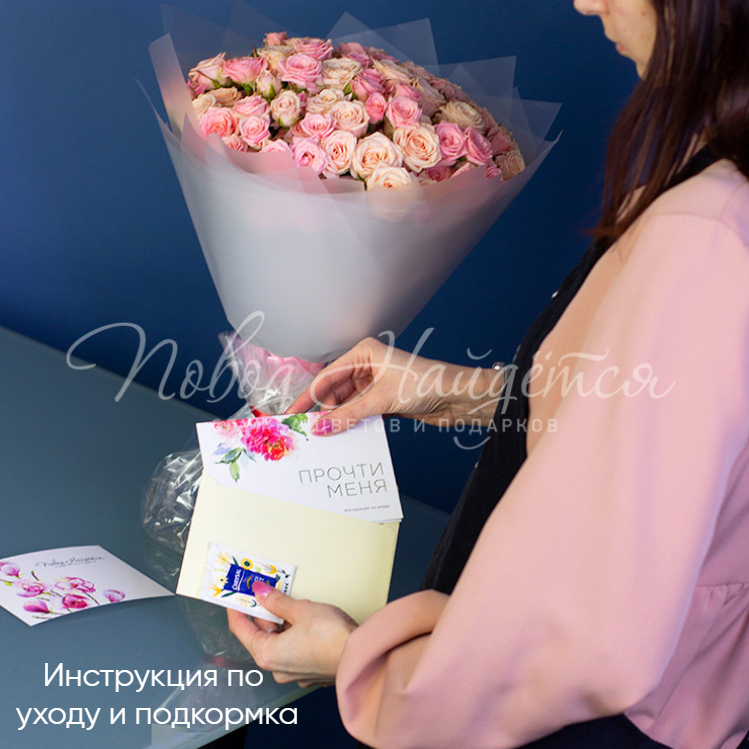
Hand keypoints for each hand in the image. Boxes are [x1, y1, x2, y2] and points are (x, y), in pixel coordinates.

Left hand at [227, 581, 357, 687]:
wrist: (360, 655)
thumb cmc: (331, 637)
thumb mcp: (300, 610)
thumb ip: (277, 601)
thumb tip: (261, 593)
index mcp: (267, 655)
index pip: (241, 630)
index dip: (237, 609)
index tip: (235, 595)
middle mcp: (277, 668)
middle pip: (261, 635)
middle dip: (264, 612)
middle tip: (265, 591)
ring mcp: (294, 672)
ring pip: (279, 641)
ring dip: (281, 621)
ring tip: (290, 602)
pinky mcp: (310, 670)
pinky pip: (294, 648)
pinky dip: (294, 632)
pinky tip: (305, 618)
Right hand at [289, 337, 501, 434]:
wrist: (457, 397)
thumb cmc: (426, 382)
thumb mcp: (382, 399)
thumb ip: (349, 415)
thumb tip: (321, 427)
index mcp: (364, 353)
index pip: (328, 376)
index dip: (309, 396)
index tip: (293, 412)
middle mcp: (368, 366)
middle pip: (335, 391)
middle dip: (322, 410)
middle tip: (306, 430)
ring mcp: (376, 385)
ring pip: (347, 405)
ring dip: (338, 420)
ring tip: (324, 437)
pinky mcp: (385, 402)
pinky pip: (361, 414)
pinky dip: (353, 425)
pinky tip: (344, 436)